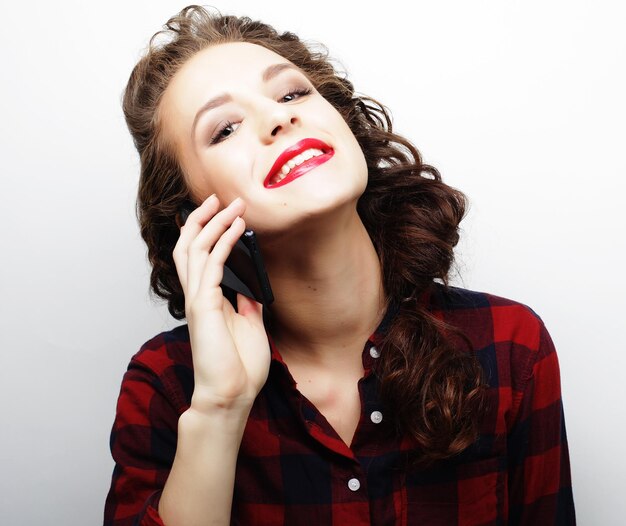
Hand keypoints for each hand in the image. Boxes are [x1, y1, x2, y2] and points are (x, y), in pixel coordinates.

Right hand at [172, 195, 270, 413]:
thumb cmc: (238, 367)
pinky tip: (238, 228)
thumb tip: (251, 286)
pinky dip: (225, 242)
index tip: (224, 213)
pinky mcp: (205, 306)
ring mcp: (198, 300)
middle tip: (219, 198)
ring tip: (231, 205)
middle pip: (188, 245)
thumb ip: (246, 303)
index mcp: (206, 300)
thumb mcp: (249, 326)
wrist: (231, 395)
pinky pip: (212, 264)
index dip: (206, 232)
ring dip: (214, 223)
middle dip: (201, 218)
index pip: (198, 257)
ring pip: (195, 249)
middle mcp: (197, 295)